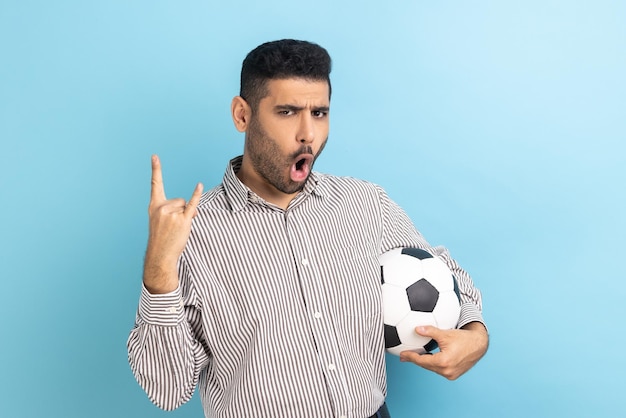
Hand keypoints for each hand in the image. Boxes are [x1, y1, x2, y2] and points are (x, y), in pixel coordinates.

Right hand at [143, 155, 202, 293]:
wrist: (160, 255)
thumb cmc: (162, 238)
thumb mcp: (163, 221)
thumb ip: (176, 209)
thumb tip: (194, 206)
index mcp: (154, 206)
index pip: (155, 184)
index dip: (156, 169)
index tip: (155, 156)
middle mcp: (162, 207)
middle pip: (179, 199)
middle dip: (180, 211)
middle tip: (173, 226)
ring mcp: (172, 213)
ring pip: (186, 206)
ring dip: (186, 216)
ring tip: (176, 229)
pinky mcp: (182, 220)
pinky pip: (192, 205)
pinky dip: (197, 196)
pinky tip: (199, 185)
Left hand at [399, 322, 488, 379]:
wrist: (479, 345)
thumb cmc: (464, 338)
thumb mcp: (446, 333)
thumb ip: (430, 331)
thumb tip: (417, 329)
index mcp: (444, 362)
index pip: (422, 361)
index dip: (411, 357)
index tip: (402, 354)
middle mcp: (447, 371)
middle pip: (426, 366)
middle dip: (415, 360)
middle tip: (404, 356)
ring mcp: (451, 374)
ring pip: (432, 368)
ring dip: (423, 362)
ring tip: (413, 357)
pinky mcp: (454, 375)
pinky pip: (439, 369)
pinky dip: (432, 364)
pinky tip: (427, 358)